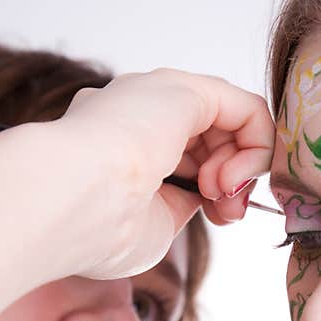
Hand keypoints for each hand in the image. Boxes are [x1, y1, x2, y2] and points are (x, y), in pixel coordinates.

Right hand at [38, 68, 273, 279]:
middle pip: (213, 140)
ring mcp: (159, 97)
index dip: (214, 191)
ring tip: (222, 195)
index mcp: (120, 144)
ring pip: (231, 123)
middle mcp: (139, 114)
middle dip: (234, 182)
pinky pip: (247, 108)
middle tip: (226, 215)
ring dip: (242, 168)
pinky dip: (255, 146)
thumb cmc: (96, 230)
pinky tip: (232, 177)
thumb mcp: (151, 228)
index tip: (216, 219)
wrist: (64, 204)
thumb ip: (178, 206)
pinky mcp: (183, 90)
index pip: (188, 158)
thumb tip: (204, 198)